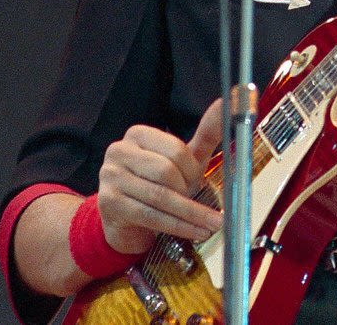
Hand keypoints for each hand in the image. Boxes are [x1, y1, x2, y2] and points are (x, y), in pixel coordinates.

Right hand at [96, 98, 224, 253]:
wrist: (125, 220)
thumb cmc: (157, 184)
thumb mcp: (182, 160)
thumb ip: (205, 134)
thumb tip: (226, 104)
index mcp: (138, 135)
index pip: (175, 149)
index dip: (193, 169)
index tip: (200, 182)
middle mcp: (119, 151)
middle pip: (166, 171)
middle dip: (189, 191)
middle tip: (203, 204)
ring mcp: (110, 178)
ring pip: (160, 197)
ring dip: (191, 214)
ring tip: (212, 224)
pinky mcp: (109, 203)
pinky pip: (151, 216)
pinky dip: (179, 226)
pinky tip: (195, 232)